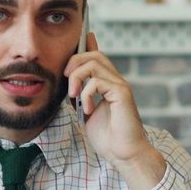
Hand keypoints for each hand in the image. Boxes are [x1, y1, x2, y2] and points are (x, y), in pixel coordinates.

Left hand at [66, 33, 165, 189]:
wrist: (124, 154)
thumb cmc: (108, 138)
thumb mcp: (87, 114)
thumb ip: (80, 98)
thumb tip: (68, 87)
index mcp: (108, 85)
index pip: (99, 56)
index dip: (89, 43)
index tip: (83, 34)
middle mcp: (116, 81)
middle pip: (94, 54)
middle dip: (74, 62)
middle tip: (67, 82)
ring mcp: (120, 86)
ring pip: (95, 63)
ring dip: (77, 77)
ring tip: (73, 96)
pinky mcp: (122, 93)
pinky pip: (98, 81)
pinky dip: (87, 94)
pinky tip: (87, 109)